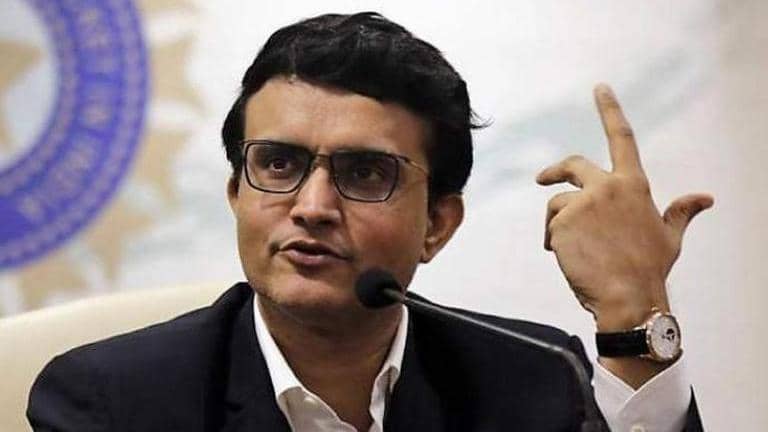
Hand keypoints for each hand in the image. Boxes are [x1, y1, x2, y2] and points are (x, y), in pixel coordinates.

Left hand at [536, 84, 712, 331]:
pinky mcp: (562, 221)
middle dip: (555, 171)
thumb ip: (680, 212)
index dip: (610, 109)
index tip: (600, 88)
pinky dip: (553, 242)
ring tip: (571, 251)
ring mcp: (582, 203)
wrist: (628, 298)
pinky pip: (549, 227)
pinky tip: (568, 259)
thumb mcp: (669, 237)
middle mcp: (607, 187)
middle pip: (572, 166)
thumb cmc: (650, 269)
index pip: (622, 138)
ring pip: (556, 206)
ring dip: (557, 226)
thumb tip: (706, 198)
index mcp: (634, 185)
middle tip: (542, 179)